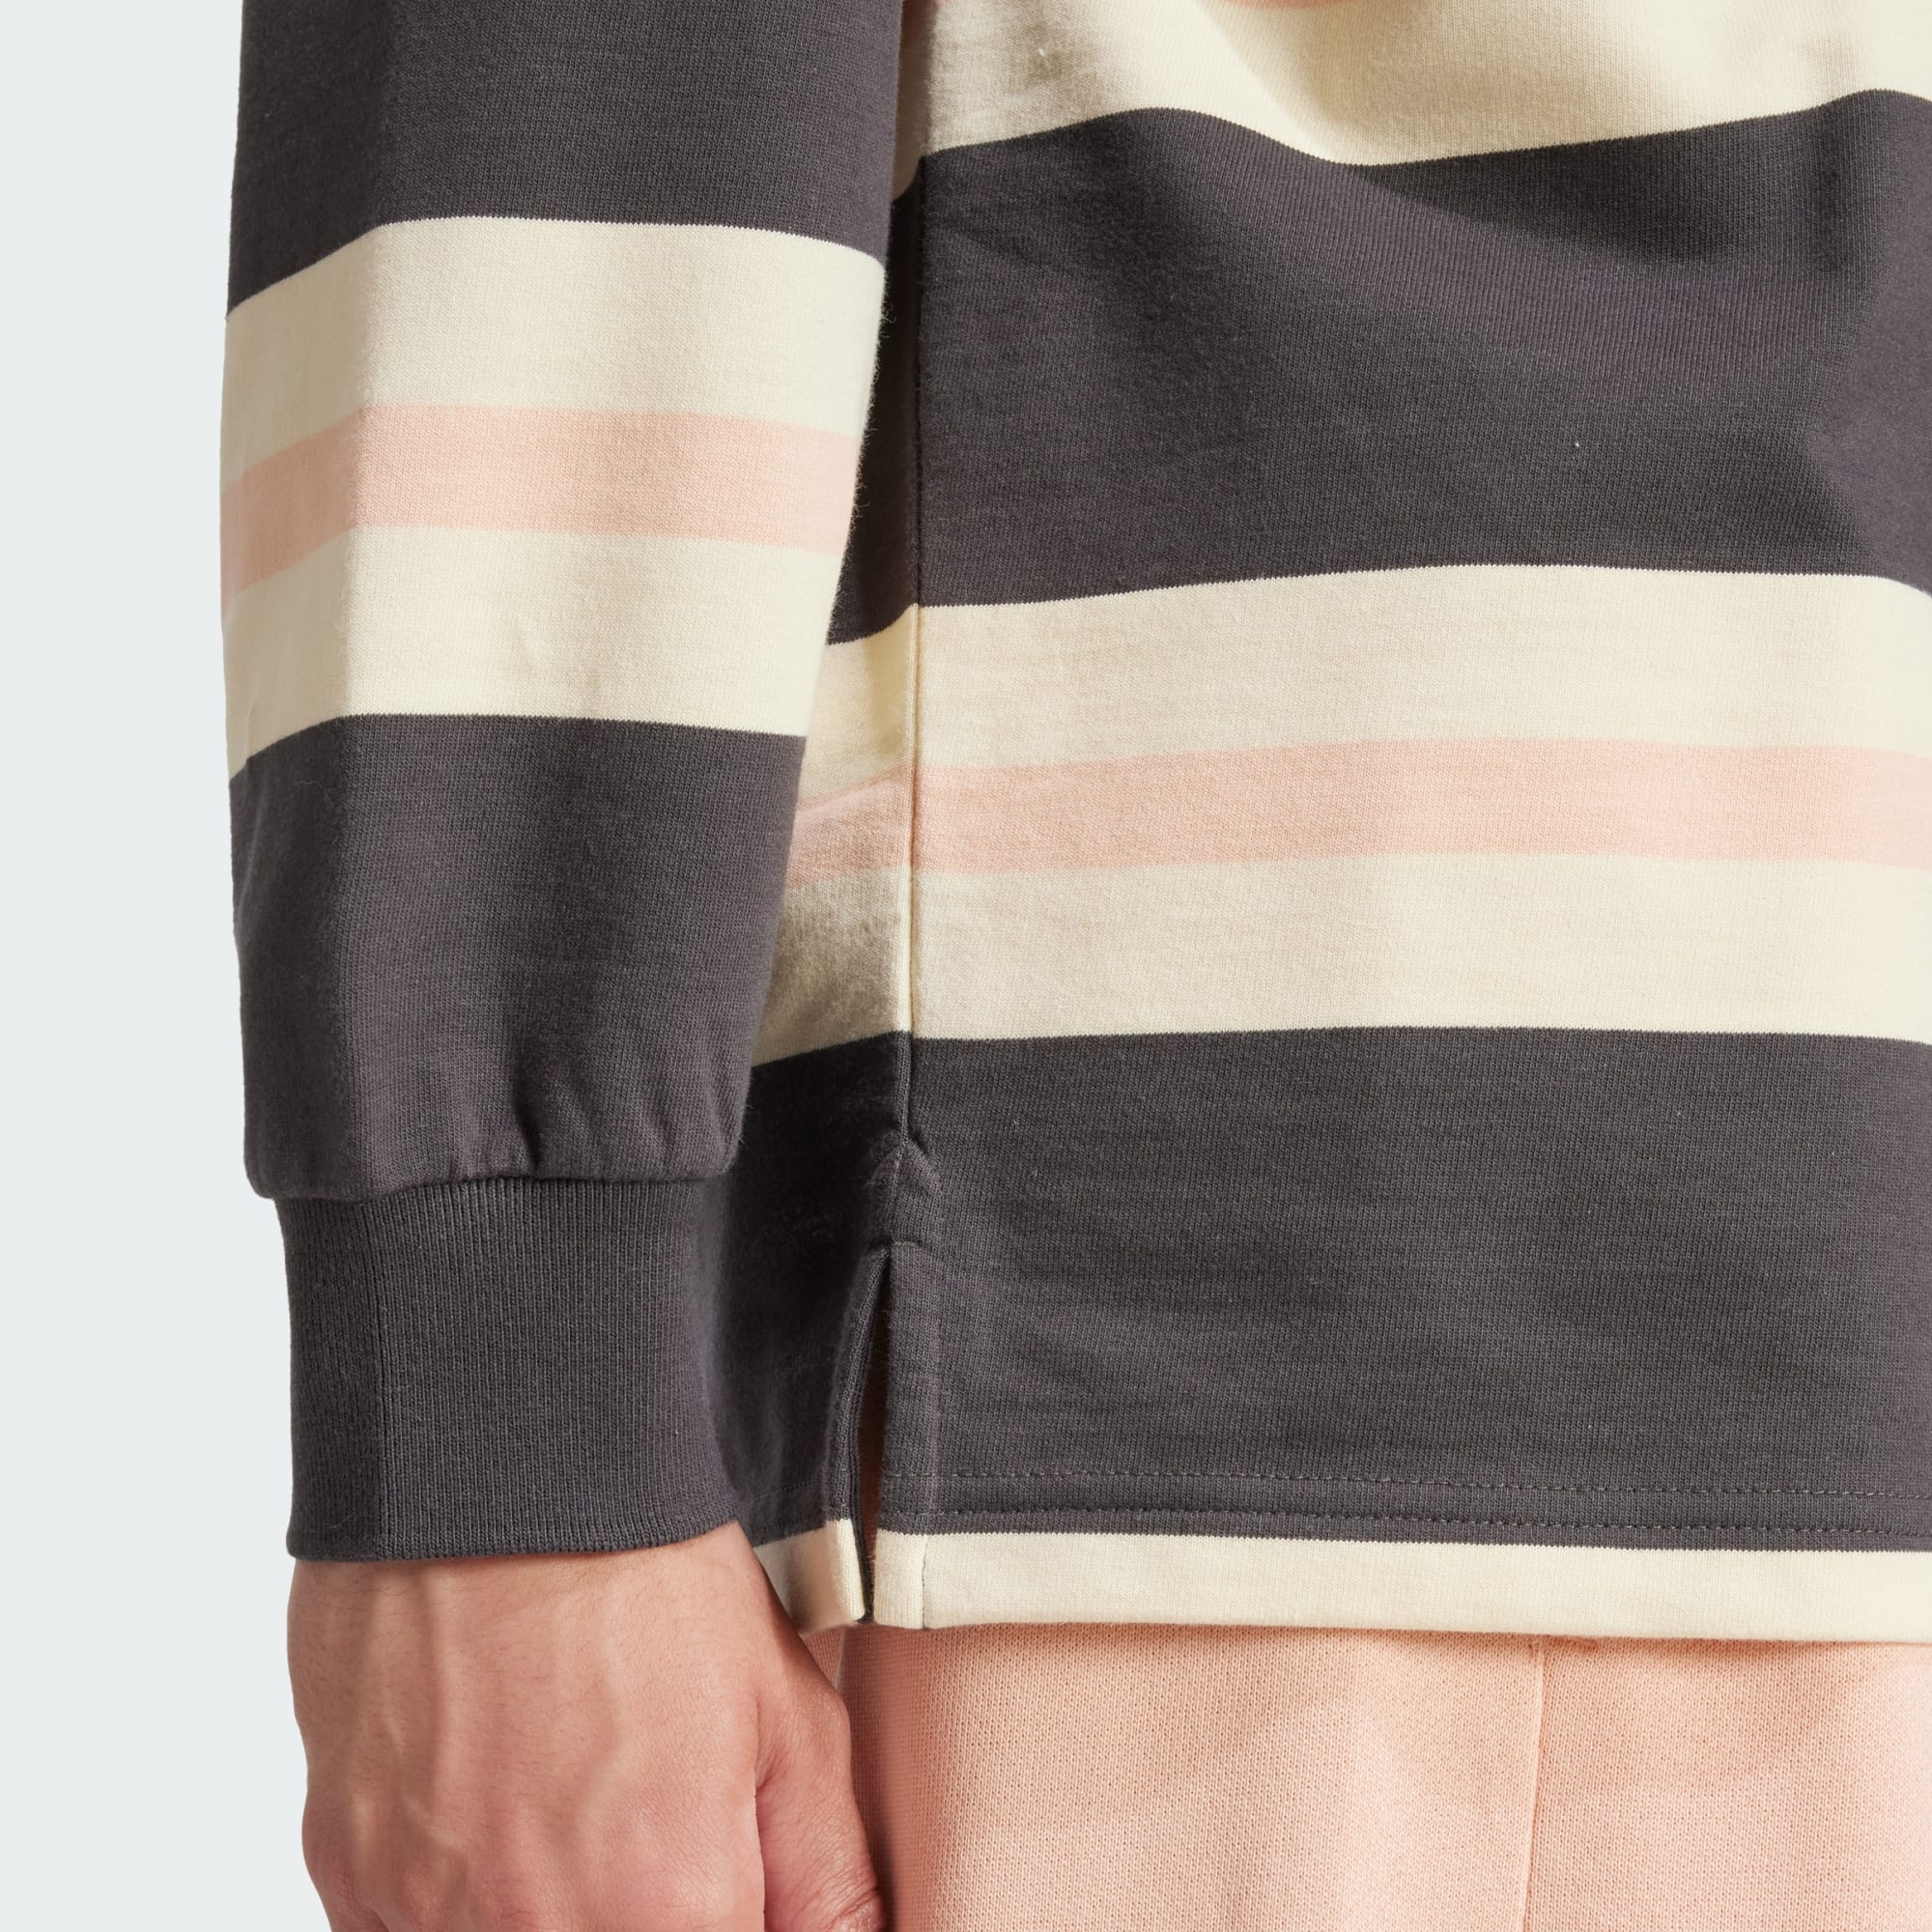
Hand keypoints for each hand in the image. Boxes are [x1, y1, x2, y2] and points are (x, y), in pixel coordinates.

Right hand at [290, 1523, 882, 1930]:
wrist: (500, 1466)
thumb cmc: (649, 1577)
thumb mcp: (792, 1718)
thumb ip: (828, 1884)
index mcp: (664, 1910)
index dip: (729, 1922)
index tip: (727, 1889)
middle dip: (646, 1915)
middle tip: (647, 1831)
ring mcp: (424, 1910)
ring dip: (547, 1911)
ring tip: (574, 1810)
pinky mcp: (346, 1871)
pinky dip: (460, 1905)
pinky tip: (496, 1817)